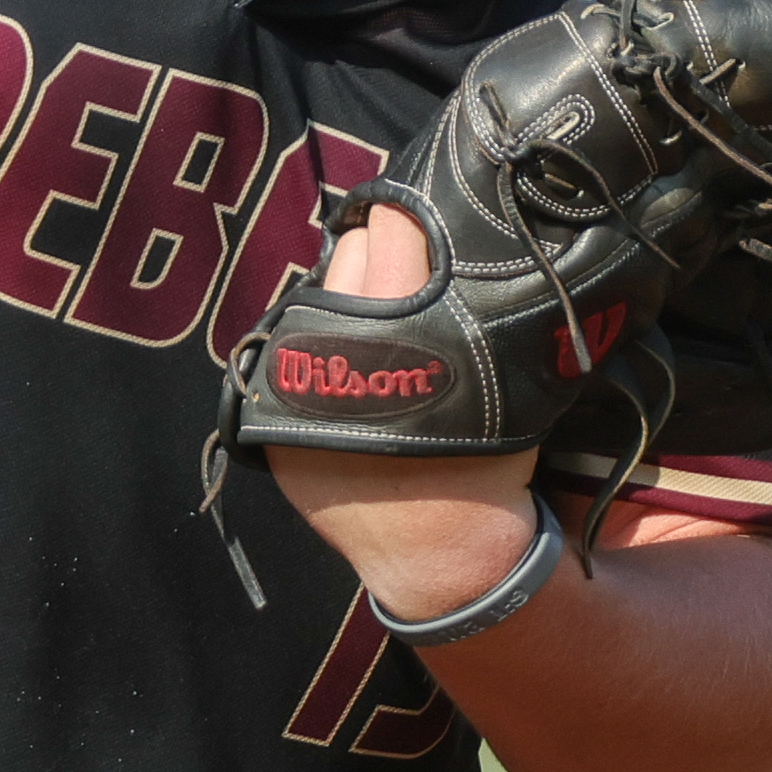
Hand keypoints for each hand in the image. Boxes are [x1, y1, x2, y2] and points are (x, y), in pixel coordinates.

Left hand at [264, 203, 544, 617]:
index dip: (413, 217)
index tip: (430, 214)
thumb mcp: (505, 373)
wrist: (440, 557)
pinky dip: (321, 339)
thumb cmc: (486, 464)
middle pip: (348, 256)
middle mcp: (329, 349)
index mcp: (392, 331)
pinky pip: (292, 344)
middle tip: (414, 269)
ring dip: (348, 294)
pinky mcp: (267, 411)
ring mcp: (290, 380)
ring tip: (384, 320)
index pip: (390, 230)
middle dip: (381, 253)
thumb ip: (476, 299)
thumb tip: (456, 229)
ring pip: (316, 296)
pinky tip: (353, 359)